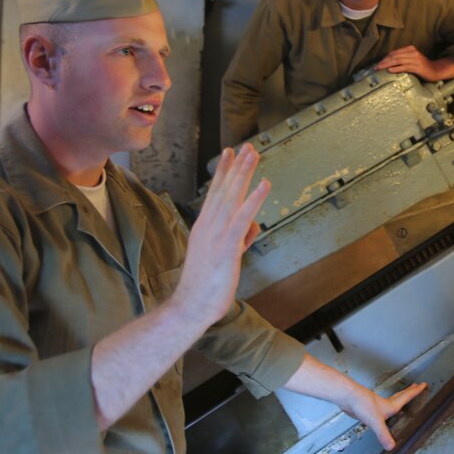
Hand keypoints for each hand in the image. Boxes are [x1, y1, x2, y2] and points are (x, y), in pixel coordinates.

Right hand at [172, 144, 269, 326]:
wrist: (190, 306)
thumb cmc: (204, 286)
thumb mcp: (222, 257)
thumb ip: (237, 239)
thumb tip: (251, 229)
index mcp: (204, 227)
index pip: (215, 193)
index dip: (223, 172)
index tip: (229, 153)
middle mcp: (208, 225)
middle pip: (224, 189)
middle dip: (236, 166)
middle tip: (246, 146)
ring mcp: (216, 234)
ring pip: (232, 197)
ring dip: (244, 173)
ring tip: (253, 154)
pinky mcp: (226, 245)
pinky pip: (242, 217)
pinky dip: (254, 199)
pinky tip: (264, 184)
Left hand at [283, 354, 427, 449]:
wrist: (347, 397)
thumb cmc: (362, 405)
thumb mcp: (375, 422)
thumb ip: (383, 434)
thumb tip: (392, 447)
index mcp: (390, 406)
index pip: (406, 397)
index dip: (415, 392)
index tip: (424, 384)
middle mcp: (385, 405)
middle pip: (400, 396)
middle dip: (409, 392)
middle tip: (417, 386)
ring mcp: (376, 406)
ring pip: (391, 400)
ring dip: (398, 398)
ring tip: (403, 399)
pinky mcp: (368, 409)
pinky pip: (381, 408)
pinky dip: (386, 408)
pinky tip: (383, 413)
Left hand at [375, 45, 453, 80]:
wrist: (435, 70)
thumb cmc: (422, 66)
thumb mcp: (412, 59)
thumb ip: (403, 58)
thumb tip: (389, 63)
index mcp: (410, 49)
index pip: (395, 53)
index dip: (385, 58)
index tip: (378, 63)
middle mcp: (412, 53)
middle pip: (395, 56)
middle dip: (384, 61)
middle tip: (376, 67)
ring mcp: (415, 60)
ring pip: (398, 61)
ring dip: (387, 65)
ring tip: (380, 68)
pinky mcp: (417, 67)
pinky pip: (404, 67)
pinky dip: (396, 68)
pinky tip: (390, 70)